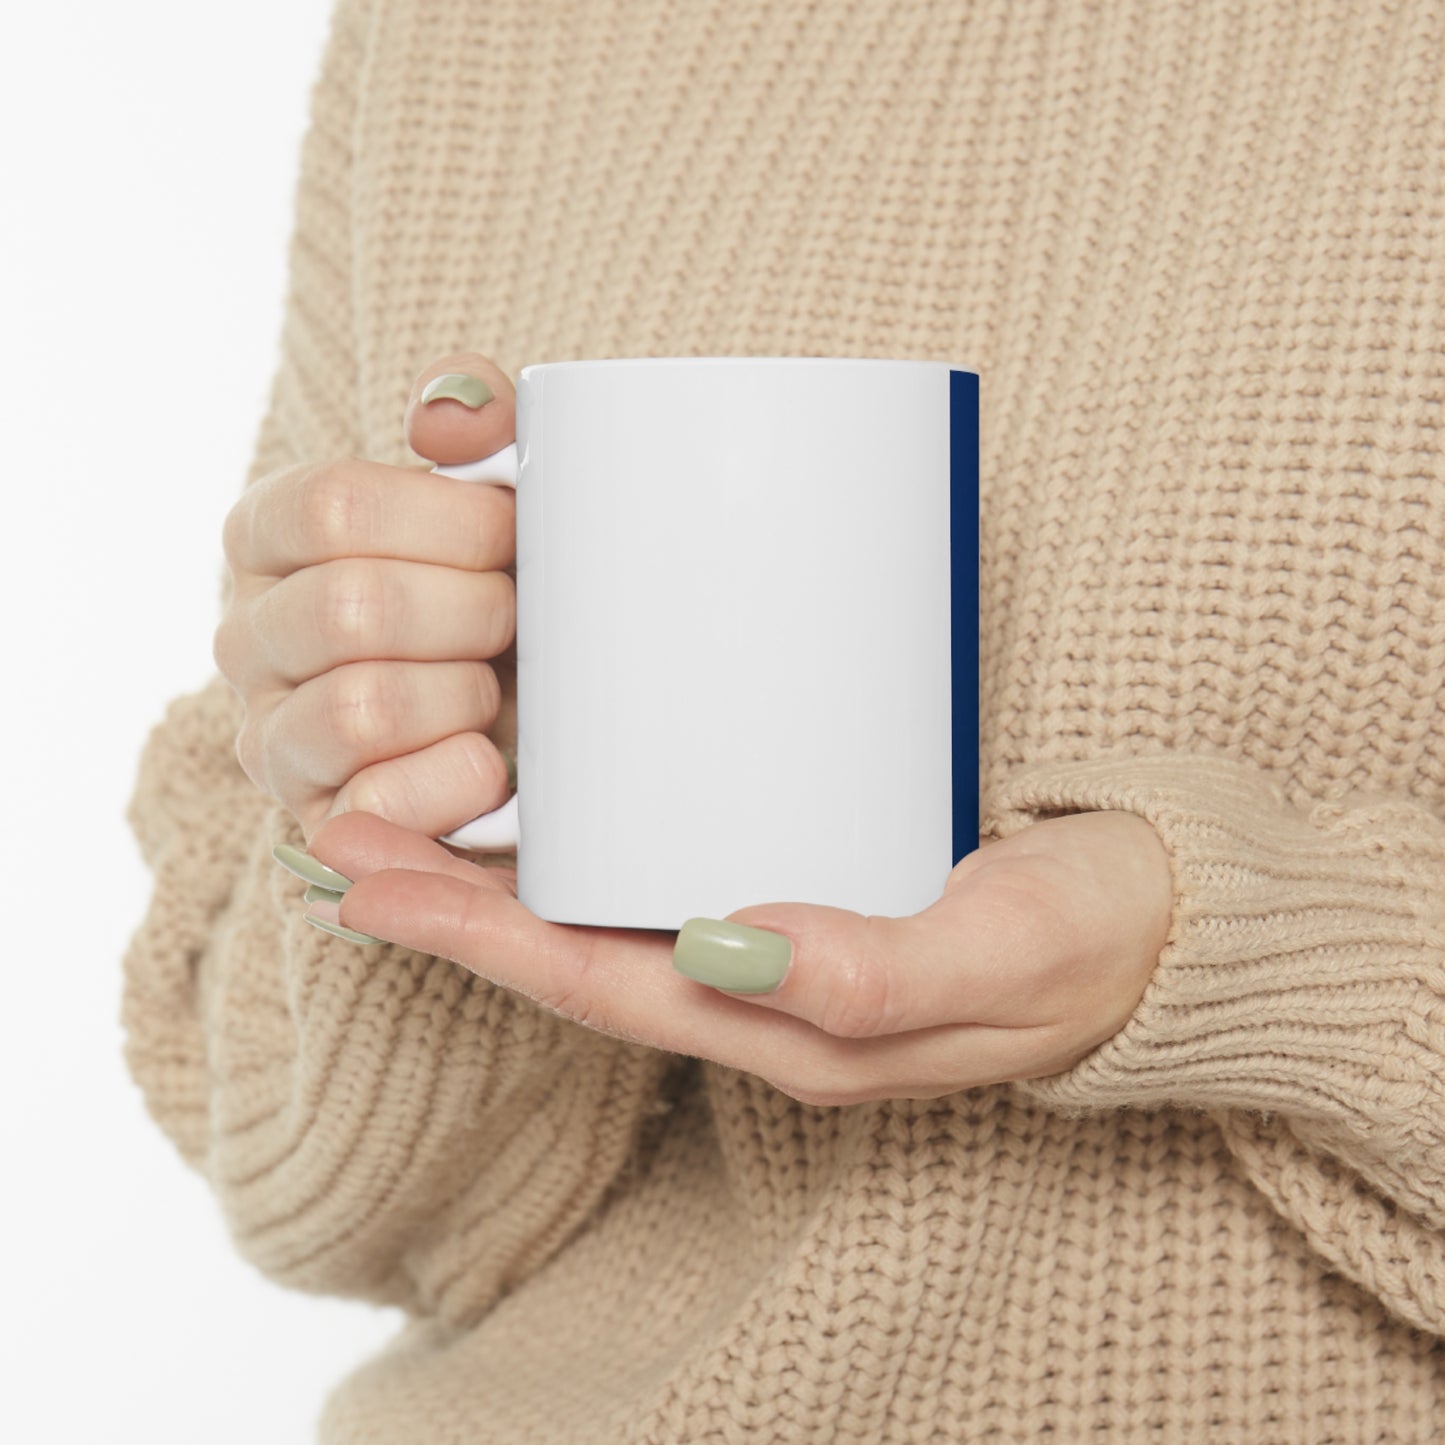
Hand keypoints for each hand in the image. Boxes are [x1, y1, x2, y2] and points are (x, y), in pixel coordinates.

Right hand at [215, 354, 519, 842]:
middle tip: (516, 617)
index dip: (452, 522)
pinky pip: (380, 804)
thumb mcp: (497, 490)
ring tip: (493, 688)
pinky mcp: (318, 823)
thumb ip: (478, 419)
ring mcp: (272, 738)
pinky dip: (460, 779)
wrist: (529, 713)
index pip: (334, 506)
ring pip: (362, 707)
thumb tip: (448, 418)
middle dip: (473, 612)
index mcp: (269, 535)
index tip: (512, 534)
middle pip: (353, 608)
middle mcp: (247, 636)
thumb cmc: (501, 587)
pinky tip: (491, 759)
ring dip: (465, 695)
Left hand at [297, 808, 1172, 1103]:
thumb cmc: (1091, 939)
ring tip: (408, 811)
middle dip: (451, 905)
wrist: (1166, 925)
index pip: (597, 986)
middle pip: (575, 956)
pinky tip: (556, 798)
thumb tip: (728, 948)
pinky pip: (669, 882)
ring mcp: (780, 952)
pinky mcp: (807, 890)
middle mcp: (764, 998)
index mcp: (791, 1027)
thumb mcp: (1003, 952)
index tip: (366, 880)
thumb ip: (875, 967)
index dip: (474, 938)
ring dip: (502, 876)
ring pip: (609, 922)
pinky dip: (588, 847)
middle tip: (341, 832)